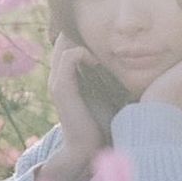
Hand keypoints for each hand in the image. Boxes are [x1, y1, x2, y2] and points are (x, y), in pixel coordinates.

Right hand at [48, 32, 112, 161]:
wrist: (87, 148)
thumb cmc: (100, 124)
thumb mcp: (104, 95)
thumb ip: (106, 79)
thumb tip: (125, 65)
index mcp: (64, 78)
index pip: (66, 44)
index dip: (80, 35)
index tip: (103, 37)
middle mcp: (56, 77)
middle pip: (62, 40)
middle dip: (80, 33)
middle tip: (103, 33)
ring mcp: (56, 82)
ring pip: (63, 45)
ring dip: (83, 41)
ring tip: (101, 48)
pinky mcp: (61, 88)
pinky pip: (69, 57)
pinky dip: (83, 54)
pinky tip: (98, 62)